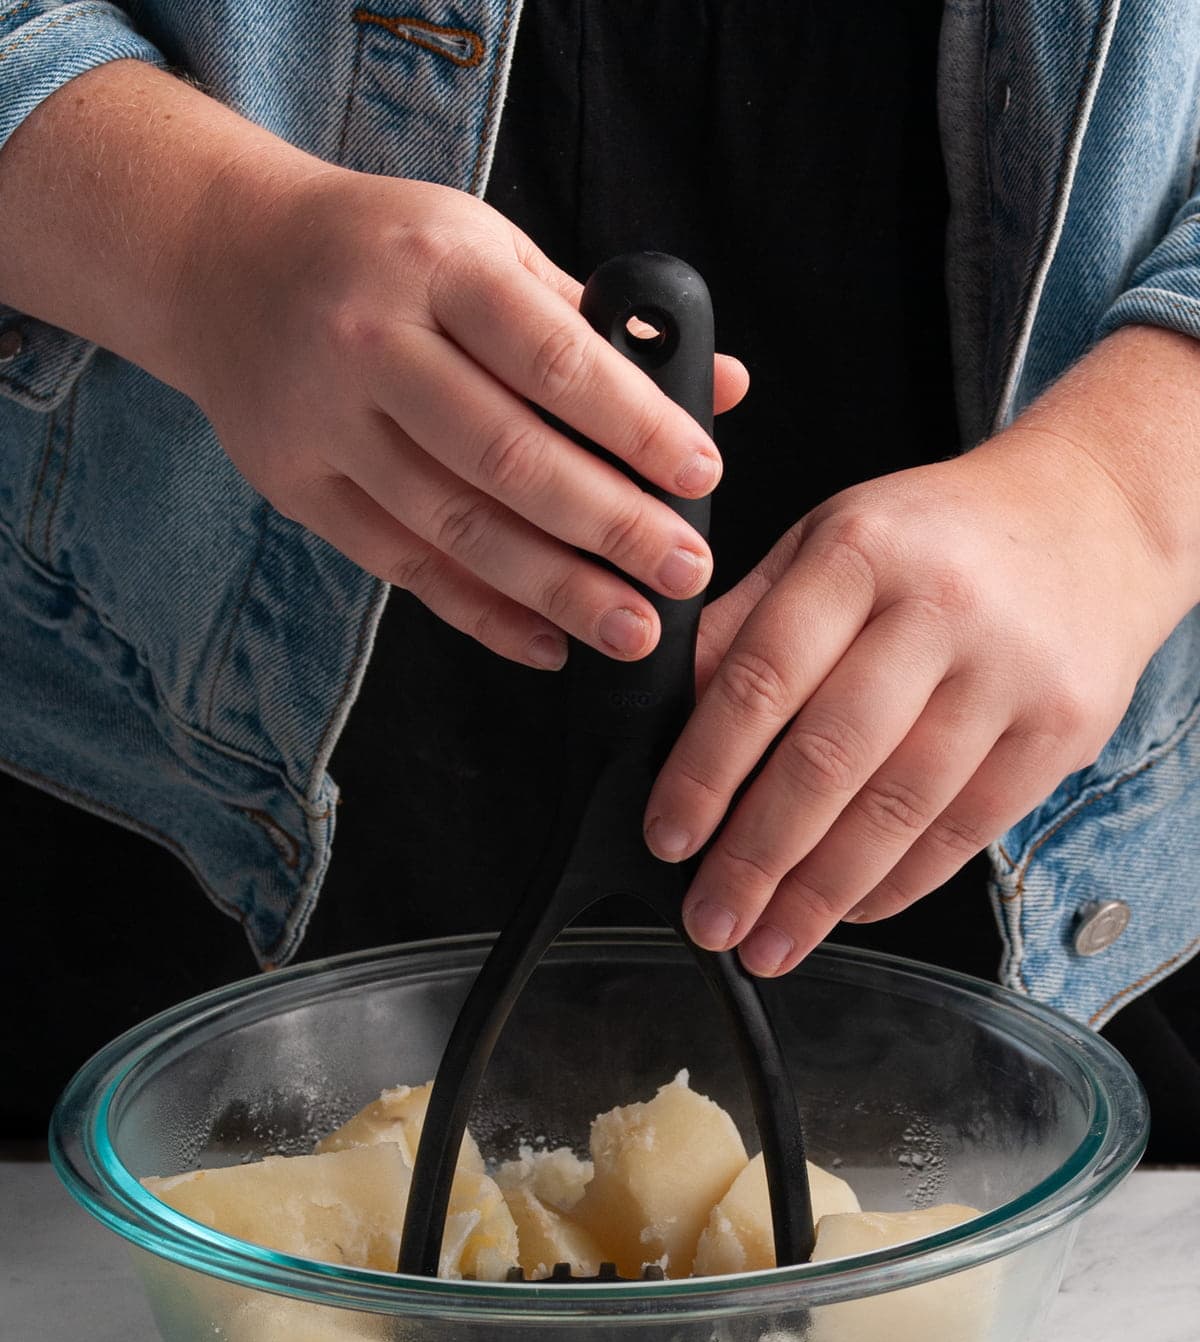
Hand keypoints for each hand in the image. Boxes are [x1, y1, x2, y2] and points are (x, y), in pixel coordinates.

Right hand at [0, 62, 746, 672]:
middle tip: (684, 574)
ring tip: (632, 630)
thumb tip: (722, 385)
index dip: (634, 426)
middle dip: (609, 525)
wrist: (221, 260)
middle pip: (507, 456)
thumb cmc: (385, 253)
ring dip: (555, 589)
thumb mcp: (488, 249)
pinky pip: (402, 565)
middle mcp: (372, 340)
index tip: (700, 476)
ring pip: (455, 525)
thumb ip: (597, 323)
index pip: (553, 358)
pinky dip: (480, 613)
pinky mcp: (298, 485)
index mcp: (437, 264)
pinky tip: (547, 642)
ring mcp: (326, 420)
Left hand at [644, 327, 1199, 974]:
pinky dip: (901, 881)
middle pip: (828, 757)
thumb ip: (749, 623)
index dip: (704, 772)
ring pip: (899, 806)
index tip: (669, 837)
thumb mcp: (830, 538)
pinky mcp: (1063, 727)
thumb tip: (672, 723)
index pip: (760, 679)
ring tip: (770, 942)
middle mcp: (938, 607)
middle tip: (712, 918)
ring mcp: (1009, 671)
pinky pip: (967, 827)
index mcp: (859, 551)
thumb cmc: (940, 536)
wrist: (1097, 511)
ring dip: (823, 892)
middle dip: (756, 856)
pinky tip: (851, 909)